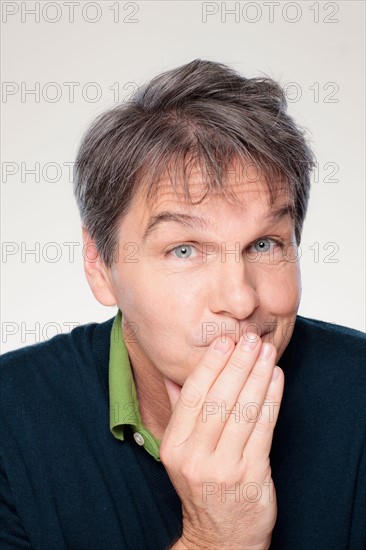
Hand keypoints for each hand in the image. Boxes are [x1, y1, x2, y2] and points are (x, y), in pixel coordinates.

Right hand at [160, 334, 283, 549]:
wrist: (220, 536)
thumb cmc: (201, 485)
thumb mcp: (179, 452)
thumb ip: (178, 412)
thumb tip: (173, 375)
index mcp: (174, 447)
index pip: (192, 396)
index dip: (210, 365)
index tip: (224, 342)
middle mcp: (195, 457)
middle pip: (219, 399)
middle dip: (238, 364)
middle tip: (250, 339)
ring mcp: (224, 468)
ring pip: (243, 411)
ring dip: (258, 376)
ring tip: (266, 352)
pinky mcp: (251, 476)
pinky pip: (264, 428)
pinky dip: (271, 399)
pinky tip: (276, 379)